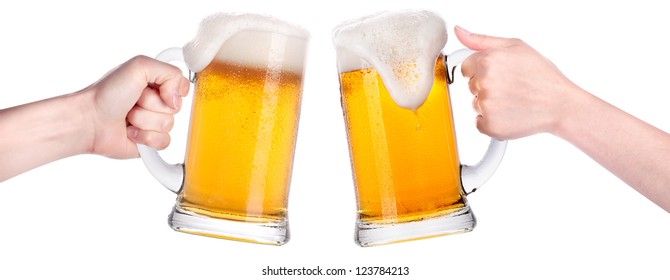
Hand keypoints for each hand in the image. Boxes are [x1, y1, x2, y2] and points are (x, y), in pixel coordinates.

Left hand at [86, 56, 189, 158]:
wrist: (89, 120)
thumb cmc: (107, 93)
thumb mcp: (138, 66)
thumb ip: (169, 72)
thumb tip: (178, 98)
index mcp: (155, 82)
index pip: (182, 85)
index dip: (171, 89)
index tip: (151, 87)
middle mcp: (156, 102)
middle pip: (176, 107)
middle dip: (152, 105)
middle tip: (133, 102)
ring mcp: (154, 123)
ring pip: (169, 125)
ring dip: (144, 121)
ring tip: (128, 117)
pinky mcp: (150, 142)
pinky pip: (164, 142)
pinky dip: (145, 137)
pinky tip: (131, 132)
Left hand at [455, 26, 581, 139]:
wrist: (561, 104)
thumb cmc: (542, 75)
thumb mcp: (515, 46)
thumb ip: (482, 40)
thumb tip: (459, 32)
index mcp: (488, 60)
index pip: (466, 68)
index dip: (481, 71)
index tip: (498, 75)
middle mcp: (484, 82)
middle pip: (471, 86)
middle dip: (487, 87)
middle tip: (510, 88)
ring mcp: (486, 105)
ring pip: (476, 104)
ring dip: (490, 104)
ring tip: (513, 100)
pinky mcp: (489, 125)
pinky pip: (480, 122)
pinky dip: (492, 121)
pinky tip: (510, 113)